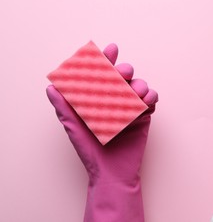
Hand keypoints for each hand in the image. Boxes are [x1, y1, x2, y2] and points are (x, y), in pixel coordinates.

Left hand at [46, 43, 157, 221]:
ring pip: (139, 86)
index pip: (102, 75)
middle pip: (123, 77)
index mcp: (97, 99)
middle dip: (126, 70)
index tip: (111, 49)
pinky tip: (148, 100)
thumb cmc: (90, 151)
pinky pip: (151, 101)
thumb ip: (64, 108)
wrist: (111, 173)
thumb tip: (51, 88)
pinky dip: (152, 97)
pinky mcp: (143, 116)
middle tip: (124, 73)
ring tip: (138, 92)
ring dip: (141, 84)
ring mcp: (130, 107)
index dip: (106, 60)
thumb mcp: (74, 128)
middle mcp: (114, 100)